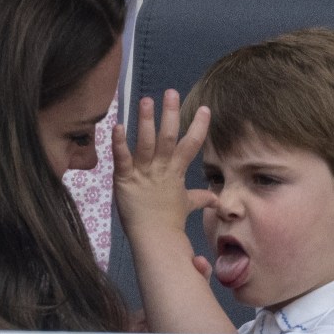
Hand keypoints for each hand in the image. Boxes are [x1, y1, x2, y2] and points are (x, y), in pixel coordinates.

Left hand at [112, 89, 216, 239]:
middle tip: (171, 92)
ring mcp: (143, 173)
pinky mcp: (124, 180)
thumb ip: (199, 197)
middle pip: (169, 138)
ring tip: (146, 100)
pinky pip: (122, 158)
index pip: (191, 145)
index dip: (198, 127)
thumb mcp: (186, 205)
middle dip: (170, 114)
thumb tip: (216, 199)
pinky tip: (117, 126)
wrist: (154, 241)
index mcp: (176, 172)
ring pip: (146, 143)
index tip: (204, 108)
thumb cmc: (168, 222)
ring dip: (146, 121)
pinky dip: (119, 143)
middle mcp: (161, 169)